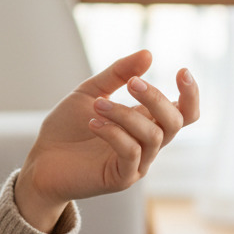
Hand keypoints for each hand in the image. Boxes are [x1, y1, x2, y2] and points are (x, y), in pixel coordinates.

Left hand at [14, 50, 198, 231]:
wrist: (42, 160)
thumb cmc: (68, 127)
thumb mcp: (91, 91)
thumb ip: (118, 73)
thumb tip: (148, 54)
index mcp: (145, 122)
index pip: (185, 113)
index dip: (191, 94)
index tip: (181, 70)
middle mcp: (147, 144)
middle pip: (175, 122)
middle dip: (156, 98)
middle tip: (131, 83)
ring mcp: (137, 163)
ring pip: (152, 136)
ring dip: (126, 114)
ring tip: (98, 105)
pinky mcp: (121, 178)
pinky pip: (131, 153)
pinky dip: (114, 133)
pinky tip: (93, 123)